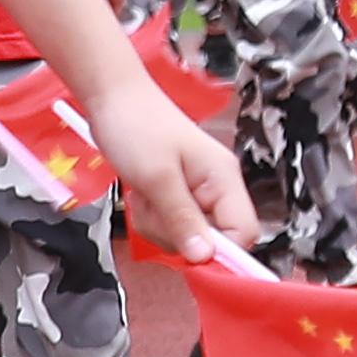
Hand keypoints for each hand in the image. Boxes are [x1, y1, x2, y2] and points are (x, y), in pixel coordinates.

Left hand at [85, 80, 255, 263]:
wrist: (113, 98)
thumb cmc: (136, 126)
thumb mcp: (157, 177)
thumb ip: (182, 219)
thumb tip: (204, 257)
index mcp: (224, 179)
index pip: (244, 232)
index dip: (219, 250)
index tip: (186, 249)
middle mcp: (218, 187)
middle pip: (214, 240)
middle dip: (178, 235)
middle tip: (153, 210)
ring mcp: (198, 192)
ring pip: (188, 236)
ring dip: (160, 226)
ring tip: (145, 197)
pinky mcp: (179, 194)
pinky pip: (171, 225)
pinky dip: (152, 218)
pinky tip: (142, 195)